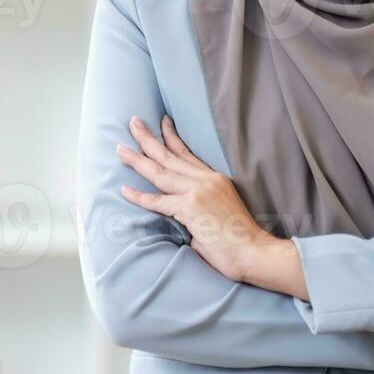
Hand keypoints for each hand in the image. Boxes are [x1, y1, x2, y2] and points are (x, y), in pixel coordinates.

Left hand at [115, 114, 272, 281]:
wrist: (254, 252)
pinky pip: (159, 201)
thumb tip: (178, 212)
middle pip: (170, 154)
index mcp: (215, 178)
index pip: (187, 153)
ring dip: (137, 159)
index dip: (172, 136)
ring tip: (120, 150)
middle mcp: (207, 180)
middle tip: (133, 122)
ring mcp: (199, 192)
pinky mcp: (191, 208)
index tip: (161, 121)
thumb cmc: (238, 239)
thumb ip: (196, 205)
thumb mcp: (219, 211)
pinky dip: (140, 196)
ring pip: (161, 171)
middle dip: (148, 137)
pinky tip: (124, 190)